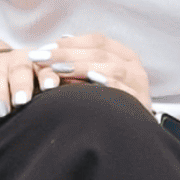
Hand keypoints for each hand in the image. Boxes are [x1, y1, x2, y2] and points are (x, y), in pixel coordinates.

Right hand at [0, 46, 62, 123]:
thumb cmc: (32, 82)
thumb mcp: (44, 81)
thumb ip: (62, 88)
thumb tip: (88, 98)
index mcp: (38, 61)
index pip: (45, 66)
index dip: (48, 75)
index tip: (52, 87)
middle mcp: (16, 60)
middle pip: (19, 69)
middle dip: (21, 84)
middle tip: (22, 102)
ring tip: (2, 113)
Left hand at [28, 32, 151, 110]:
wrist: (134, 138)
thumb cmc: (112, 105)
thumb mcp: (101, 78)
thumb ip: (84, 61)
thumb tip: (60, 43)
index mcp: (125, 56)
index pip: (97, 41)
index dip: (70, 43)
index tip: (45, 48)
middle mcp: (134, 68)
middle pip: (100, 53)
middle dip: (67, 54)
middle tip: (40, 58)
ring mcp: (139, 86)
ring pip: (110, 68)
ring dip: (81, 67)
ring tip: (55, 69)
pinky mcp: (140, 104)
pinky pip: (121, 90)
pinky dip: (103, 83)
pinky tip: (85, 82)